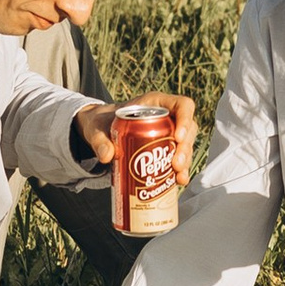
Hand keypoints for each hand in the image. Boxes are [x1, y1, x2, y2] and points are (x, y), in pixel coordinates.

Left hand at [74, 94, 198, 177]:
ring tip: (178, 177)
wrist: (101, 132)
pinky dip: (180, 171)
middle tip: (176, 165)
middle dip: (185, 148)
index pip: (182, 105)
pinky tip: (178, 182)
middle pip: (188, 129)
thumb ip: (99, 140)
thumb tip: (107, 156)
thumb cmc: (101, 122)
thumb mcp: (96, 128)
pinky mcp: (166, 149)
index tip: (178, 137)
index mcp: (156, 103)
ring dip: (185, 161)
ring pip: (186, 146)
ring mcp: (169, 133)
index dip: (186, 120)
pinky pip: (179, 158)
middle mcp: (167, 117)